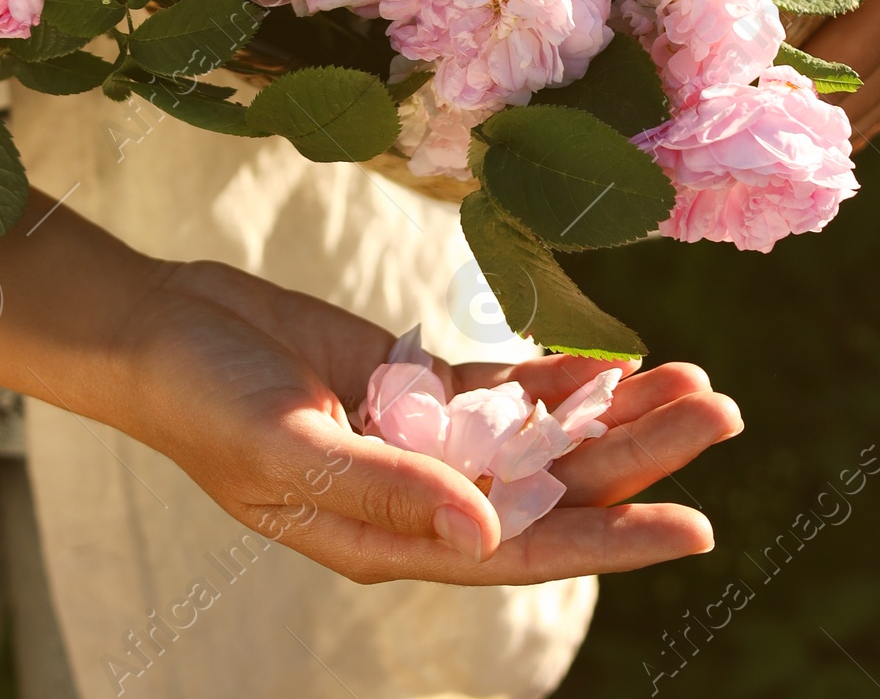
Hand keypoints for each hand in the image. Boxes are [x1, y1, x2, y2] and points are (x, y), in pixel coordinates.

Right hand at [126, 258, 739, 585]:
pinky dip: (555, 381)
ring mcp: (418, 442)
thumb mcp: (287, 447)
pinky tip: (611, 366)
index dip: (612, 540)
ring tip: (692, 382)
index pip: (526, 548)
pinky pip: (500, 393)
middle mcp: (422, 502)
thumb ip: (389, 489)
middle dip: (638, 455)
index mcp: (392, 541)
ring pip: (538, 439)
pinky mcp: (406, 386)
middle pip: (552, 488)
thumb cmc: (206, 398)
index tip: (695, 526)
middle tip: (720, 411)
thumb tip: (491, 531)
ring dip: (611, 416)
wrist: (158, 332)